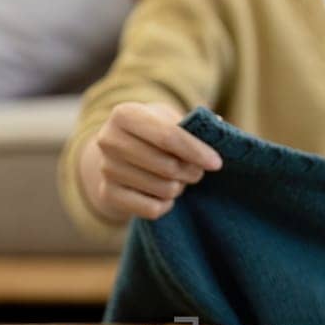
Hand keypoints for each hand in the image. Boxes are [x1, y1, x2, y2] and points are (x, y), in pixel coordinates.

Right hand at [77, 102, 222, 223]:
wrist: (117, 155)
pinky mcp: (107, 195)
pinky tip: (162, 195)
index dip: (196, 152)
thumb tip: (218, 124)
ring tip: (176, 179)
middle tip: (195, 171)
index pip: (168, 137)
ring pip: (163, 189)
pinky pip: (152, 209)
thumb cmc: (152, 134)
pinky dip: (165, 204)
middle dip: (191, 172)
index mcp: (125, 115)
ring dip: (178, 187)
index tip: (216, 163)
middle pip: (167, 166)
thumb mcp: (168, 120)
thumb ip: (192, 124)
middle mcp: (109, 140)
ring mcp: (106, 169)